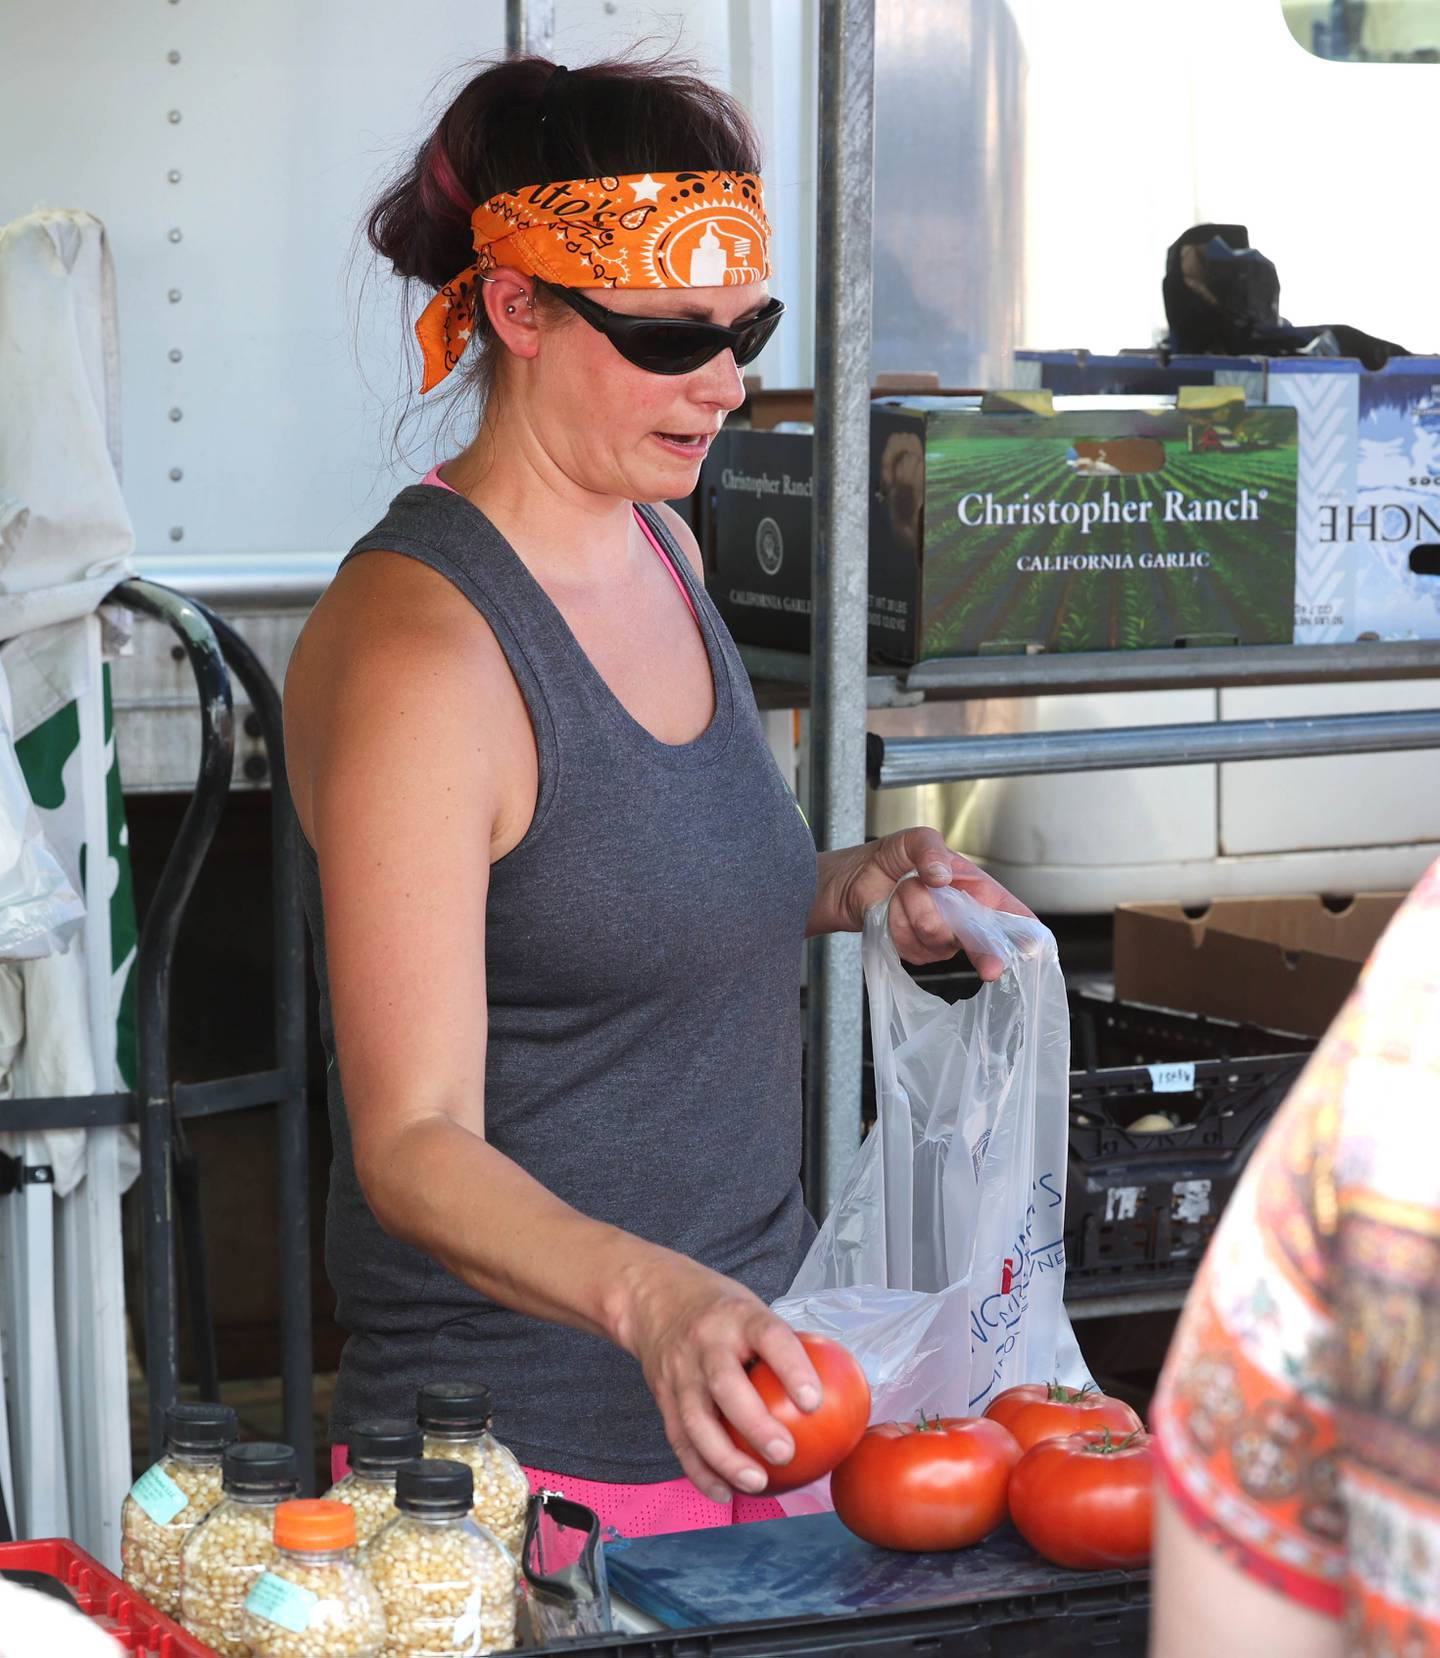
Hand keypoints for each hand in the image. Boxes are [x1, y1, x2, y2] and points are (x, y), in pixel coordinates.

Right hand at [614, 1250, 821, 1502]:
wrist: (655, 1298)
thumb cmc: (719, 1309)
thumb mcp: (752, 1309)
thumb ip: (784, 1346)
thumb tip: (838, 1388)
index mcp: (737, 1316)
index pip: (768, 1337)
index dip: (792, 1367)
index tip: (814, 1401)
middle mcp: (705, 1343)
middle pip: (726, 1385)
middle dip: (755, 1424)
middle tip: (786, 1453)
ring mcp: (679, 1371)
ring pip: (696, 1420)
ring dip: (725, 1458)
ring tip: (757, 1483)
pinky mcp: (663, 1397)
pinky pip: (679, 1440)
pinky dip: (700, 1471)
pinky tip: (724, 1492)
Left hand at [827, 827, 1034, 979]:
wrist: (853, 881)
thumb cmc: (890, 857)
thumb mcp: (913, 839)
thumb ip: (929, 849)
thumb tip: (940, 876)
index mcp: (975, 888)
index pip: (1009, 913)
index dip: (1023, 931)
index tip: (1032, 946)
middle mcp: (964, 917)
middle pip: (984, 941)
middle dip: (985, 952)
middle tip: (992, 968)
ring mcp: (942, 938)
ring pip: (940, 938)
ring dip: (915, 910)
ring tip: (904, 890)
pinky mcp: (918, 952)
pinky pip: (913, 946)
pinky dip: (897, 924)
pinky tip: (892, 911)